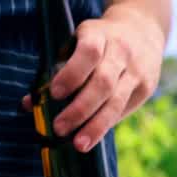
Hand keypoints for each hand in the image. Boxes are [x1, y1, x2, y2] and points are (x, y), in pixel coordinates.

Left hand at [23, 4, 166, 151]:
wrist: (141, 32)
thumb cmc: (98, 42)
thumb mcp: (77, 43)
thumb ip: (57, 68)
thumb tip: (30, 103)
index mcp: (100, 35)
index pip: (89, 53)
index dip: (72, 74)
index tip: (55, 93)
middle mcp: (121, 52)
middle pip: (103, 83)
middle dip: (80, 109)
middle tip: (60, 128)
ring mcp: (137, 71)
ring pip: (116, 102)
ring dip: (96, 126)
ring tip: (79, 144)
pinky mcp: (146, 87)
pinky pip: (124, 109)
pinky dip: (106, 124)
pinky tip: (93, 136)